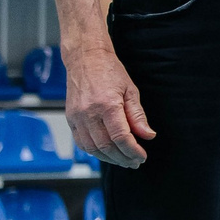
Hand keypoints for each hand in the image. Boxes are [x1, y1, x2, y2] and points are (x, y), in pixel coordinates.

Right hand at [65, 43, 152, 167]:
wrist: (85, 58)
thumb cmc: (109, 70)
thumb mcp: (130, 90)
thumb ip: (138, 115)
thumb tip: (148, 135)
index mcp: (107, 104)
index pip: (121, 137)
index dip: (133, 151)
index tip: (142, 156)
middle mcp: (89, 113)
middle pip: (106, 146)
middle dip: (123, 158)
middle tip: (135, 162)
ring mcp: (77, 117)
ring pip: (92, 148)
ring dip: (109, 158)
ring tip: (123, 160)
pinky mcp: (70, 118)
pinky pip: (81, 143)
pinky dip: (95, 152)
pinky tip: (106, 153)